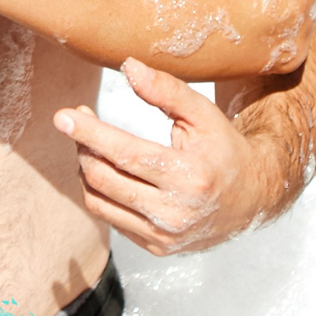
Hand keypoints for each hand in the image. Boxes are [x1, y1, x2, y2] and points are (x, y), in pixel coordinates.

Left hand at [55, 59, 275, 255]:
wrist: (252, 199)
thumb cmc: (224, 150)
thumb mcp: (203, 114)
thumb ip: (166, 90)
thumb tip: (128, 67)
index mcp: (190, 176)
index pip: (125, 153)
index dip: (89, 133)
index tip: (63, 116)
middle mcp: (175, 212)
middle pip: (104, 178)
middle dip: (83, 147)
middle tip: (78, 122)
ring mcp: (164, 236)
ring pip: (99, 202)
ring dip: (85, 169)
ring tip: (90, 146)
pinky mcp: (157, 248)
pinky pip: (110, 219)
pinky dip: (100, 192)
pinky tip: (108, 171)